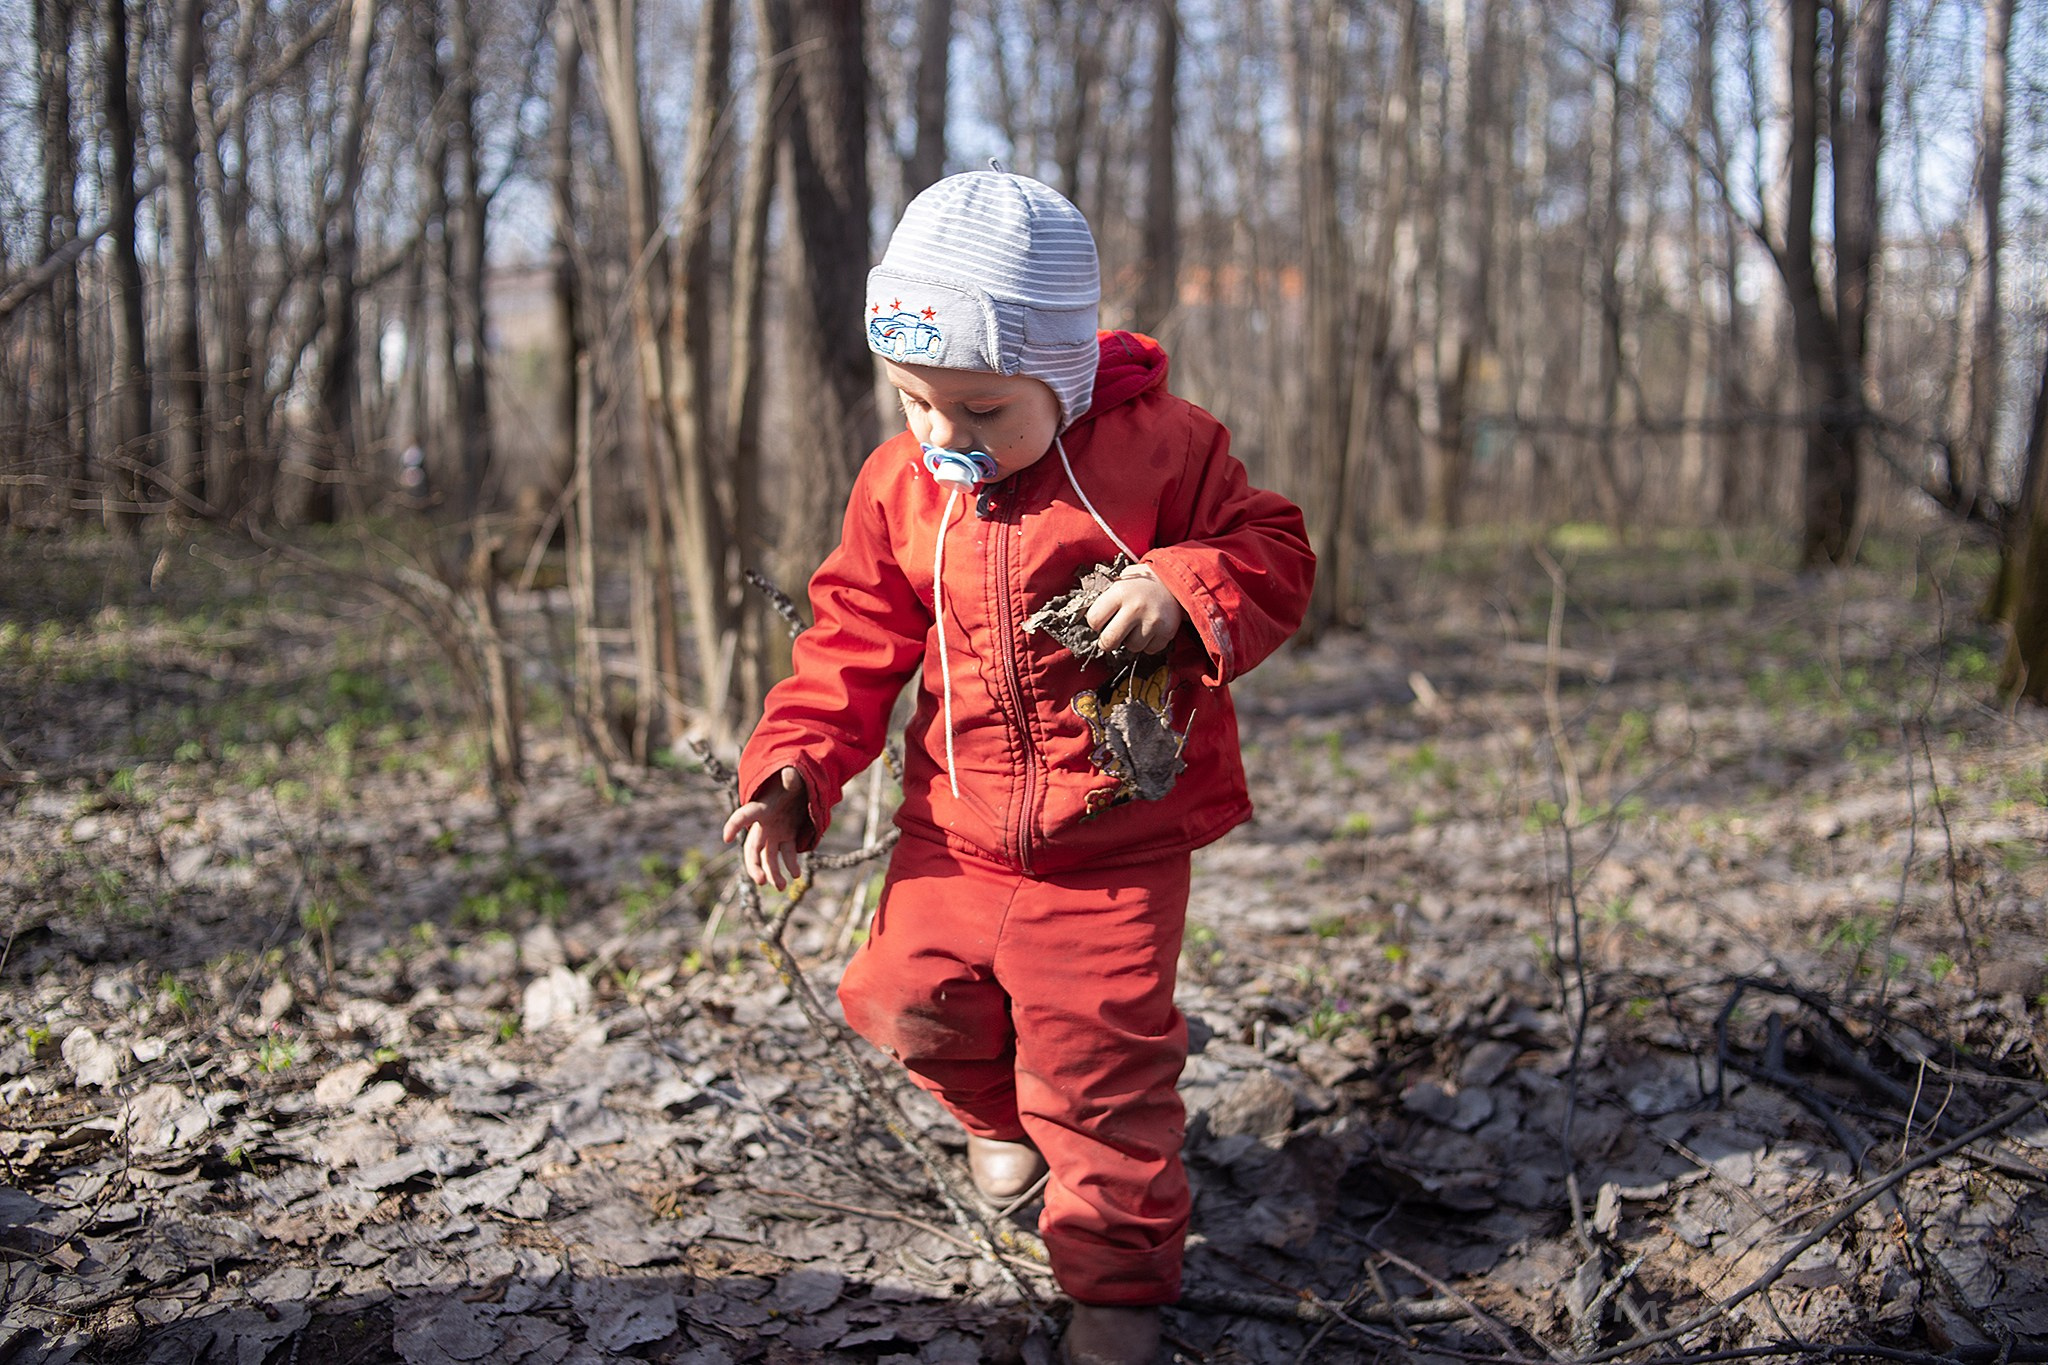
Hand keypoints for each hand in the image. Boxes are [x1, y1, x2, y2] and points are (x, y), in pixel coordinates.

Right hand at [721, 766, 808, 889]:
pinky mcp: (787, 837)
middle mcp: (764, 824)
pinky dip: (791, 865)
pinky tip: (796, 875)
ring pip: (769, 858)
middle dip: (755, 865)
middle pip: (753, 849)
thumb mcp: (792, 777)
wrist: (798, 786)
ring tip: (781, 887)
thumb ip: (790, 778)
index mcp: (761, 808)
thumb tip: (790, 775)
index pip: (744, 816)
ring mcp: (775, 832)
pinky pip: (786, 854)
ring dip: (773, 873)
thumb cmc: (791, 779)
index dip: (734, 825)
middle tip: (761, 881)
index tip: (726, 837)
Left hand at [1085, 562, 1184, 655]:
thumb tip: (1090, 621)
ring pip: (1131, 647)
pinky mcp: (1166, 631)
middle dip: (1107, 642)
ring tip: (1135, 628)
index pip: (1094, 620)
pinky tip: (1148, 630)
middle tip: (1111, 637)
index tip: (1100, 622)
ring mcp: (1152, 621)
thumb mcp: (1121, 581)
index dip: (1095, 623)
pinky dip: (1147, 644)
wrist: (1173, 580)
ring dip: (1131, 641)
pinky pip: (1149, 650)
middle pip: (1109, 640)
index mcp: (1120, 592)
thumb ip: (1106, 599)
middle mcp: (1135, 607)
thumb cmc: (1141, 583)